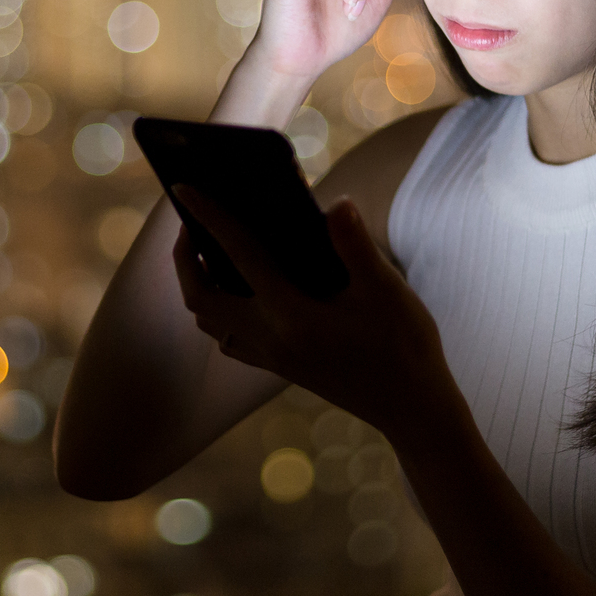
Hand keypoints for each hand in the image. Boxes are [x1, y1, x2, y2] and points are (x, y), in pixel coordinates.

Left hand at [168, 185, 455, 444]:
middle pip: (200, 298)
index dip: (209, 216)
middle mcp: (270, 338)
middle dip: (186, 257)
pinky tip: (242, 291)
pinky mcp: (280, 367)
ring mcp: (272, 357)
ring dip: (199, 285)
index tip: (183, 187)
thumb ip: (356, 245)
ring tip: (209, 251)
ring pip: (210, 322)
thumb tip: (337, 202)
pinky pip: (231, 339)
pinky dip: (221, 311)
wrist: (413, 408)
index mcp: (291, 314)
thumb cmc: (404, 346)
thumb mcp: (387, 290)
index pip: (238, 254)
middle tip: (193, 223)